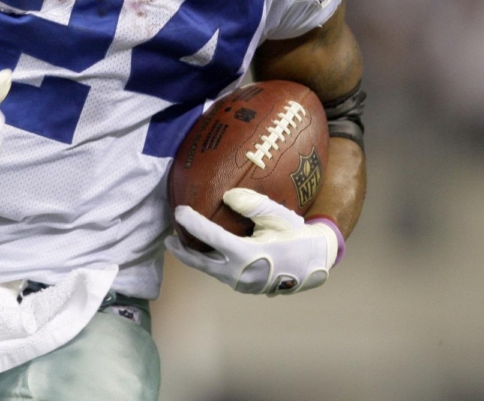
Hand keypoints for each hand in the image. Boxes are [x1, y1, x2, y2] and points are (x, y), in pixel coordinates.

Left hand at [165, 188, 343, 295]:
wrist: (316, 263)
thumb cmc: (296, 235)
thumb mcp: (277, 216)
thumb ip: (252, 204)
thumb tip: (227, 195)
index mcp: (246, 255)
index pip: (210, 237)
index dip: (191, 223)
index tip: (178, 210)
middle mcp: (240, 274)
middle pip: (200, 262)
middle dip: (181, 250)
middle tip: (167, 237)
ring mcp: (242, 283)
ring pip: (210, 270)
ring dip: (195, 257)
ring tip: (182, 242)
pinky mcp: (245, 286)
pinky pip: (221, 273)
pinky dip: (210, 262)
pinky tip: (206, 251)